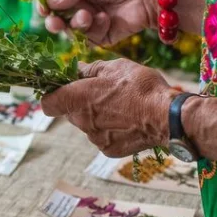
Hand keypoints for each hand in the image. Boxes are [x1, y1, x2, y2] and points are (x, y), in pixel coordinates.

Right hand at [39, 0, 156, 46]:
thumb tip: (49, 3)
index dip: (44, 1)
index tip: (42, 8)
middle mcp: (80, 3)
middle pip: (56, 16)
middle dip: (53, 20)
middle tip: (54, 22)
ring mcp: (89, 20)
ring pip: (69, 29)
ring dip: (76, 23)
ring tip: (88, 16)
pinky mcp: (100, 35)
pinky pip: (86, 38)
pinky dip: (94, 29)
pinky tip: (106, 19)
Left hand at [40, 59, 171, 156]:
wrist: (168, 117)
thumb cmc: (140, 87)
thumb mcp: (115, 67)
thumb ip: (89, 70)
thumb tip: (75, 69)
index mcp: (77, 98)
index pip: (48, 103)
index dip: (53, 95)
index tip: (64, 88)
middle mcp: (81, 121)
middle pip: (70, 113)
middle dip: (79, 103)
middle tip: (101, 93)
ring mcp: (94, 138)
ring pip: (86, 125)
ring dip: (96, 116)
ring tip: (120, 106)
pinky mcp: (108, 149)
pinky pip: (102, 137)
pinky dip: (110, 130)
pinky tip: (128, 121)